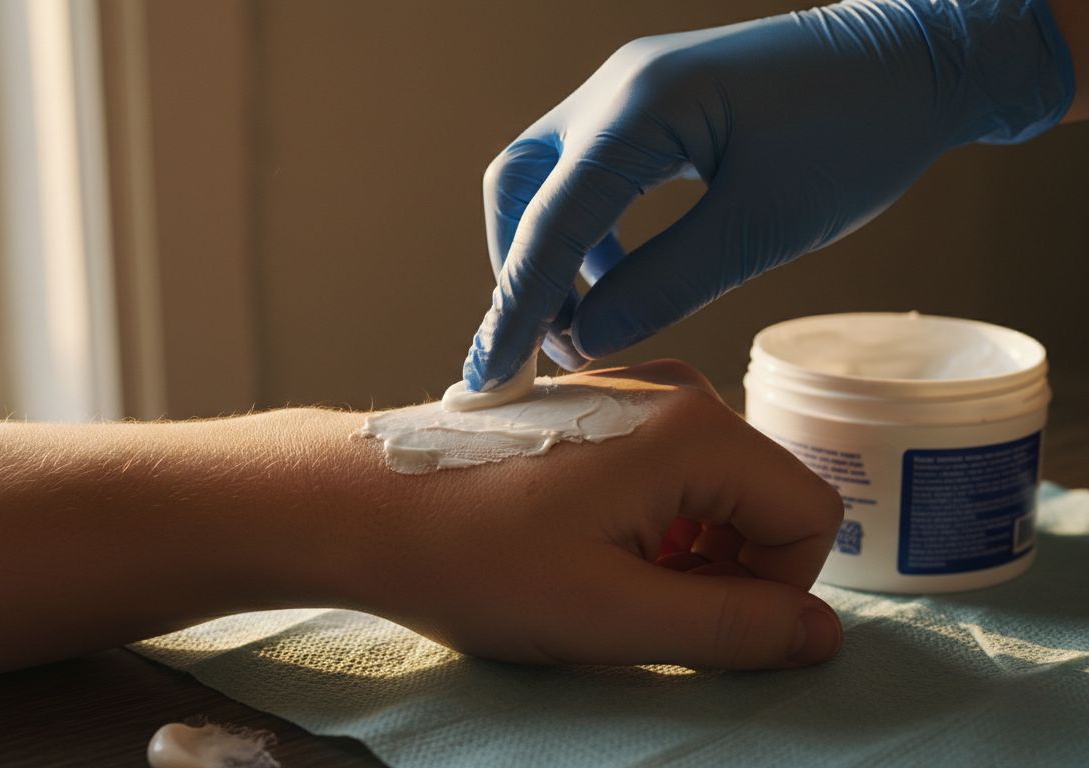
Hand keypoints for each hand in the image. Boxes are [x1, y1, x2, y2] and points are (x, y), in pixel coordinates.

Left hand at [350, 360, 845, 668]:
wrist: (365, 506)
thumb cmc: (474, 560)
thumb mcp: (615, 617)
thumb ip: (735, 629)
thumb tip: (822, 635)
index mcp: (696, 431)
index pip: (809, 518)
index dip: (774, 591)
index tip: (697, 625)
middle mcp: (675, 390)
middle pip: (763, 498)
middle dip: (724, 570)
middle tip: (640, 609)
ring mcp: (631, 389)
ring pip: (714, 490)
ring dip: (683, 553)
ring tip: (600, 579)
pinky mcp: (597, 405)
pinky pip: (666, 471)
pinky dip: (648, 524)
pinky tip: (579, 547)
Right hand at [463, 0, 1074, 390]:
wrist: (913, 61)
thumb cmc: (857, 134)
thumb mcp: (765, 225)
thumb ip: (667, 282)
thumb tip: (587, 338)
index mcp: (643, 109)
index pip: (550, 220)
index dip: (518, 305)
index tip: (491, 376)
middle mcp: (617, 89)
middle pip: (519, 187)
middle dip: (518, 272)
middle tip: (541, 351)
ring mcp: (630, 91)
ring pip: (543, 178)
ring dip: (547, 253)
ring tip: (580, 325)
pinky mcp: (651, 107)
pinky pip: (585, 172)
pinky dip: (583, 233)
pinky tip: (615, 279)